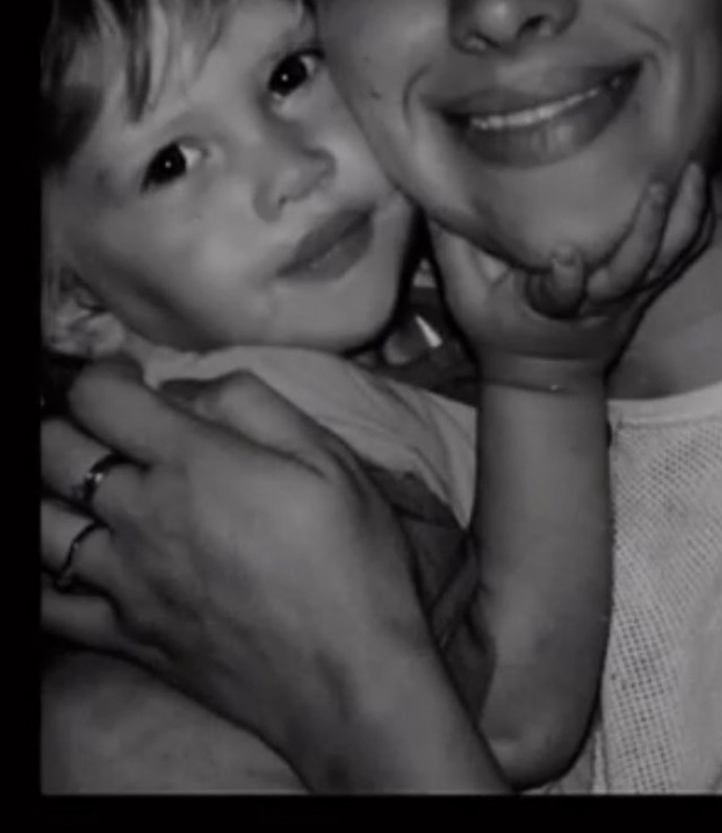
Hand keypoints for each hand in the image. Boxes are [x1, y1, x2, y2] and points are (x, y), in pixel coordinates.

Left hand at [40, 361, 427, 773]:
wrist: (349, 677)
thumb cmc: (350, 563)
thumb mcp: (329, 460)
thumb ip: (254, 404)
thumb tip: (192, 389)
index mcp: (194, 463)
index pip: (100, 397)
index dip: (107, 375)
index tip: (132, 381)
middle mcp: (144, 516)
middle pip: (54, 451)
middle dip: (71, 425)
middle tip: (110, 430)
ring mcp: (127, 581)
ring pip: (40, 524)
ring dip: (51, 493)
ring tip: (89, 487)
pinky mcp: (128, 636)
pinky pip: (49, 606)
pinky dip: (45, 577)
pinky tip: (70, 559)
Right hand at [429, 163, 710, 389]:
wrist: (544, 373)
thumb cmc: (499, 326)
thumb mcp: (464, 295)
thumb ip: (452, 245)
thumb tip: (435, 188)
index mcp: (546, 308)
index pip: (559, 297)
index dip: (565, 280)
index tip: (566, 255)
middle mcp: (595, 303)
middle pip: (629, 274)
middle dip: (645, 234)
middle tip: (656, 187)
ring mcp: (625, 298)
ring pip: (662, 265)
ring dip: (680, 222)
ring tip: (693, 174)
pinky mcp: (644, 291)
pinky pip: (677, 260)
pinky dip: (693, 228)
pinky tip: (702, 188)